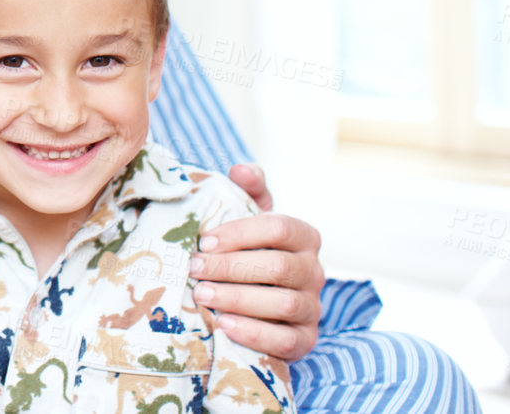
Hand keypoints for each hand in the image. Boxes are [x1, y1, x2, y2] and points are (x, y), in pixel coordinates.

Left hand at [193, 166, 324, 361]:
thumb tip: (242, 170)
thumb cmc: (248, 252)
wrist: (257, 303)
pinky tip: (223, 325)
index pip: (279, 227)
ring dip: (238, 299)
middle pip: (279, 266)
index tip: (204, 240)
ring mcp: (313, 308)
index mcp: (304, 237)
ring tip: (202, 294)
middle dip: (232, 267)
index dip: (240, 233)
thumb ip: (247, 191)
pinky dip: (254, 333)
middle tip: (195, 269)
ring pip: (284, 303)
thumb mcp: (248, 218)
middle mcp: (314, 271)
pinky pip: (287, 340)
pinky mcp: (305, 340)